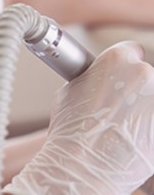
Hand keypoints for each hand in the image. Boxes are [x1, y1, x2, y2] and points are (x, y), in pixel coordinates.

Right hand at [3, 41, 153, 193]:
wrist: (82, 164)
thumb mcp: (70, 89)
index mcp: (116, 59)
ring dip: (142, 106)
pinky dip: (147, 125)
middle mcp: (142, 74)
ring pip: (152, 97)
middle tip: (116, 105)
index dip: (123, 64)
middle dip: (132, 87)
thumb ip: (90, 77)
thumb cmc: (72, 128)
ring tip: (124, 124)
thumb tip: (95, 79)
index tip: (120, 74)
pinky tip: (132, 135)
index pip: (130, 49)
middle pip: (144, 74)